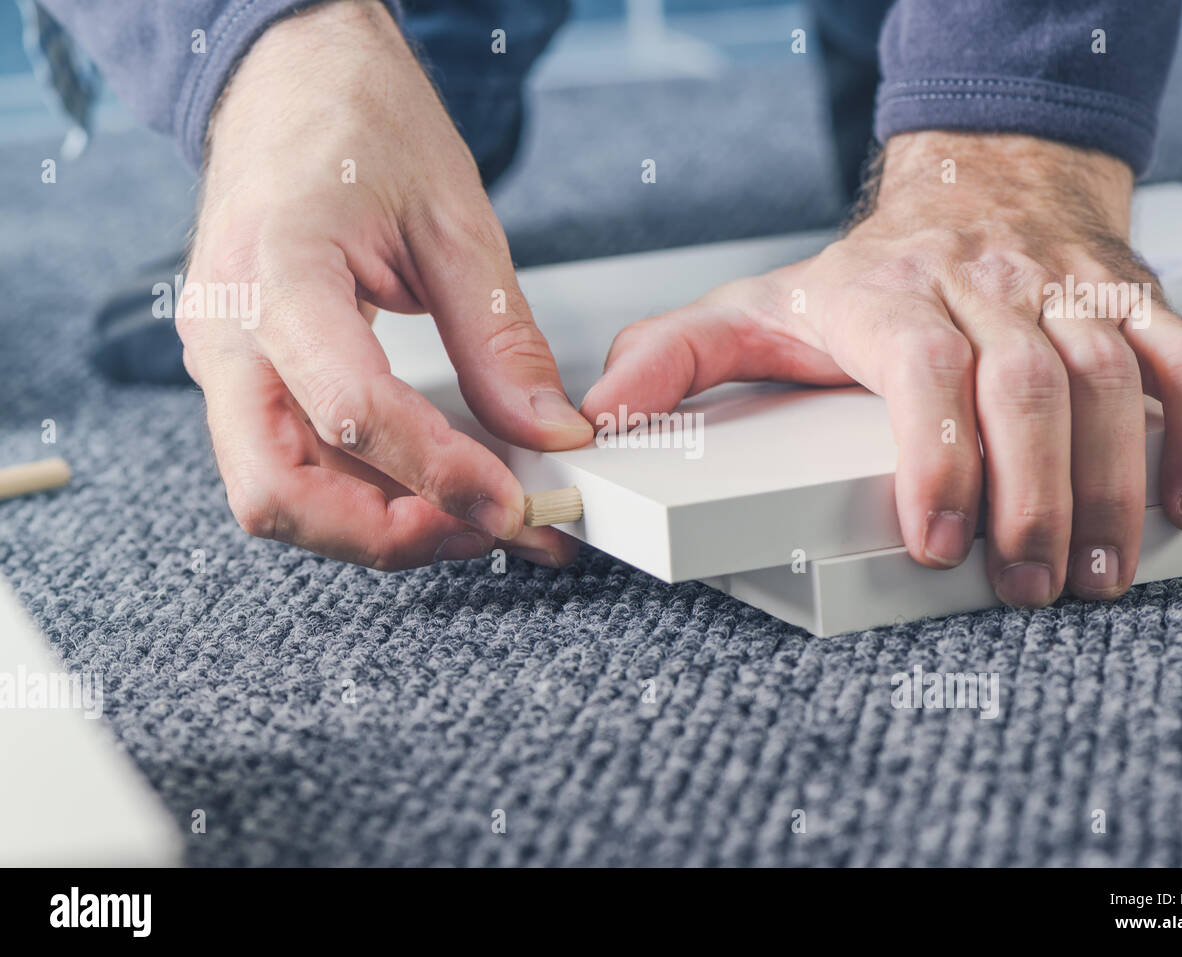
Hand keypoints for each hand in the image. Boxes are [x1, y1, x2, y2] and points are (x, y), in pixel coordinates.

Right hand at [180, 1, 592, 569]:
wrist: (291, 82)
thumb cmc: (358, 123)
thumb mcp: (454, 220)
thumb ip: (500, 338)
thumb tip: (547, 432)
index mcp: (277, 270)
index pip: (349, 409)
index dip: (439, 473)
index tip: (513, 501)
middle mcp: (228, 332)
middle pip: (279, 492)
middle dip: (389, 534)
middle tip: (489, 527)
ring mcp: (226, 361)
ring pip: (280, 495)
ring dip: (380, 526)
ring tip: (478, 513)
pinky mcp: (245, 377)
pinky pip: (294, 464)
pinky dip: (364, 493)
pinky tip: (435, 485)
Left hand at [582, 132, 1181, 605]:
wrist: (974, 182)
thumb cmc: (866, 272)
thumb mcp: (756, 307)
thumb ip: (678, 360)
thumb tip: (604, 417)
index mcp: (887, 296)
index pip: (924, 370)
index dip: (939, 455)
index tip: (939, 540)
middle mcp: (982, 286)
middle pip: (1028, 384)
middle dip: (1034, 495)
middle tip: (1028, 585)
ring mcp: (1062, 290)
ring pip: (1110, 377)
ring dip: (1114, 481)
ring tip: (1099, 573)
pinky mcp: (1124, 297)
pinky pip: (1179, 352)